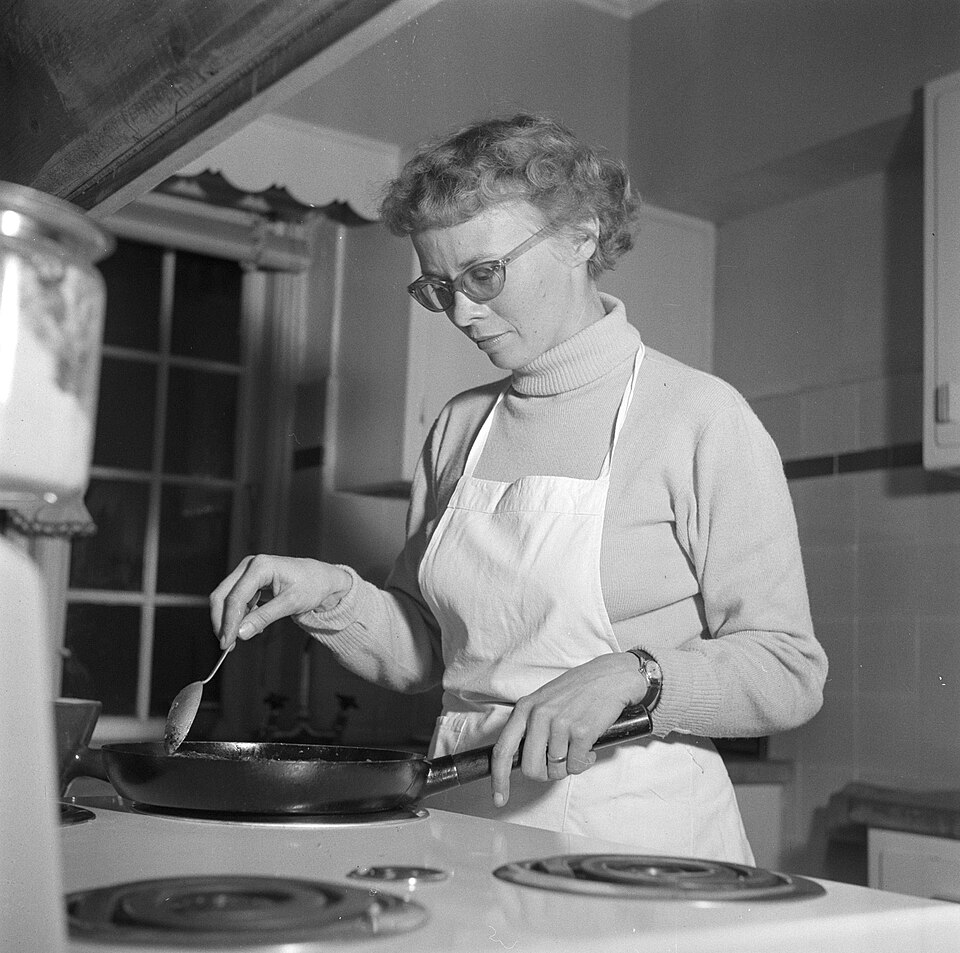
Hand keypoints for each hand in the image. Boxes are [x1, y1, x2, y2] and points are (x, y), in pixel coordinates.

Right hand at [210, 555, 351, 649]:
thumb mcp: (291, 603)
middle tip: (227, 644)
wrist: (322, 579)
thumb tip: (240, 633)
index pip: (235, 597)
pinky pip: (236, 600)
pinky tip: (253, 625)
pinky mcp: (249, 581)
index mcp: (260, 566)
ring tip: (245, 635)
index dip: (228, 622)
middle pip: (222, 595)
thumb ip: (264, 618)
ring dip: (231, 620)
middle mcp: (250, 566)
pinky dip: (240, 615)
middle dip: (222, 621)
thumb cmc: (312, 585)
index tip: (227, 643)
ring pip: (226, 599)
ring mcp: (248, 572)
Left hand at [490, 652, 639, 807]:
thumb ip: (530, 726)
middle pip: (531, 768)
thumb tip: (521, 759)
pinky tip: (588, 747)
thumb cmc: (578, 690)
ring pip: (556, 770)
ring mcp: (560, 724)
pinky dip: (584, 763)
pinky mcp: (581, 732)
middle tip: (558, 762)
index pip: (503, 749)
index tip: (500, 798)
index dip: (499, 779)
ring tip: (576, 746)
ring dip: (568, 765)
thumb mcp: (544, 700)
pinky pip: (576, 766)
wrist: (610, 676)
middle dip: (545, 773)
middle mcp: (539, 715)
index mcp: (525, 708)